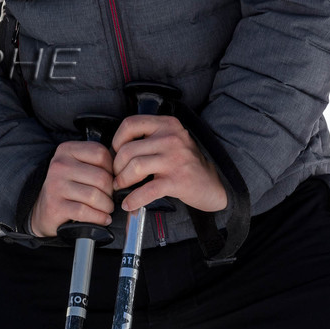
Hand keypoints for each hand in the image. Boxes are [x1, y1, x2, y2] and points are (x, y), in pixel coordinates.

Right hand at [29, 140, 114, 236]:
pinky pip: (86, 211)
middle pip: (101, 177)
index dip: (112, 170)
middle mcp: (59, 165)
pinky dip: (99, 218)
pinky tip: (101, 218)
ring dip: (107, 207)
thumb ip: (98, 164)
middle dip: (111, 193)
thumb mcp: (79, 167)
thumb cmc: (69, 188)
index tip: (110, 180)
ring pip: (95, 196)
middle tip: (109, 199)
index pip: (101, 154)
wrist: (44, 209)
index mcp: (67, 150)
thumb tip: (125, 173)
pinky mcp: (55, 205)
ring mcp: (55, 185)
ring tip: (105, 209)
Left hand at [111, 114, 227, 213]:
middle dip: (117, 166)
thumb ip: (149, 138)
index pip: (131, 124)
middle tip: (116, 175)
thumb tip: (115, 151)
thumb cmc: (185, 163)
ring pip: (135, 167)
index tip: (116, 152)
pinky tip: (128, 204)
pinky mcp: (178, 181)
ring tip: (121, 186)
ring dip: (122, 180)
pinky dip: (134, 199)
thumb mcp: (171, 140)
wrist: (214, 184)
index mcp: (167, 124)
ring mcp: (175, 159)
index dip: (117, 139)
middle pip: (128, 149)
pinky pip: (147, 190)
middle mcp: (172, 138)